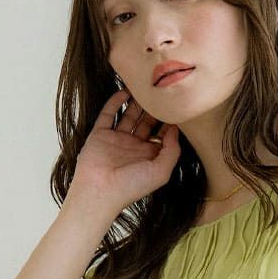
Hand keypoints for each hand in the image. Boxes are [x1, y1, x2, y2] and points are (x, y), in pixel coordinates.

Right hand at [67, 86, 180, 218]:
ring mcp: (116, 139)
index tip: (177, 105)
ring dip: (137, 102)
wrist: (99, 192)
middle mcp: (133, 147)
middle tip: (162, 91)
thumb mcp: (161, 172)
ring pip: (129, 115)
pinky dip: (116, 101)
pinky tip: (125, 90)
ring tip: (146, 86)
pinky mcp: (100, 134)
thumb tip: (175, 128)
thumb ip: (172, 150)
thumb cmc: (130, 187)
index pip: (162, 134)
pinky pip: (108, 113)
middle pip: (147, 121)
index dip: (170, 120)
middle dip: (155, 108)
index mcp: (148, 156)